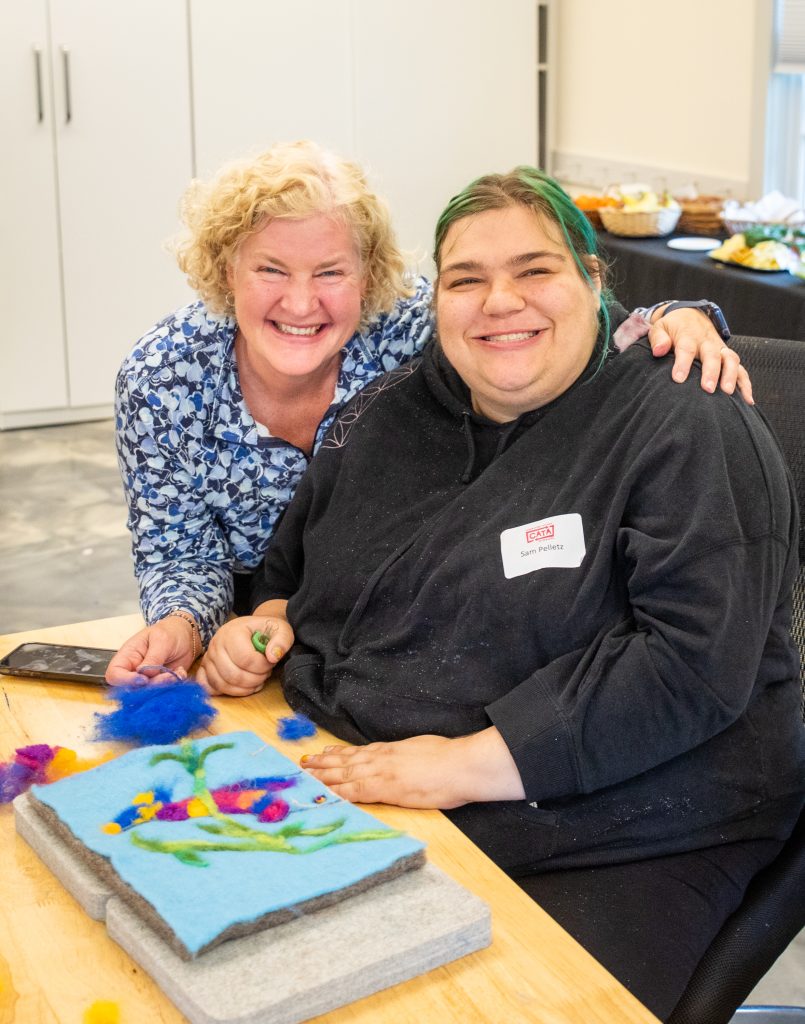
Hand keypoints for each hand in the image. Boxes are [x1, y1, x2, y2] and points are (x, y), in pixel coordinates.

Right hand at [106, 617, 195, 684]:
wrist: (185, 635)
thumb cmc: (168, 632)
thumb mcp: (161, 640)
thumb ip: (153, 657)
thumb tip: (143, 673)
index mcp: (127, 656)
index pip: (114, 675)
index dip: (126, 681)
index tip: (144, 679)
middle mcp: (134, 671)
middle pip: (132, 689)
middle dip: (152, 685)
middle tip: (169, 675)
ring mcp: (147, 680)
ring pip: (149, 693)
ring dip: (164, 686)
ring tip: (177, 672)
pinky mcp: (160, 685)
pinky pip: (163, 692)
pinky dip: (174, 685)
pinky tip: (180, 672)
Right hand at [196, 613, 293, 696]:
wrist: (252, 630)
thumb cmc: (266, 631)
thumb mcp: (281, 630)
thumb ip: (281, 640)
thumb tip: (272, 657)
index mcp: (233, 632)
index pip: (246, 659)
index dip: (262, 667)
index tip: (271, 663)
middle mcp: (216, 644)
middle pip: (233, 675)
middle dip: (254, 679)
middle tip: (265, 673)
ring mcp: (209, 658)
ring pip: (221, 684)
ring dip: (243, 688)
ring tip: (256, 679)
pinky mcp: (205, 668)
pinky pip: (209, 687)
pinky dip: (226, 691)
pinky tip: (242, 687)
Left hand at [300, 727, 524, 808]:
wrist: (461, 765)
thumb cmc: (449, 759)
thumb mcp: (422, 750)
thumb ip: (408, 756)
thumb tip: (406, 759)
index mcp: (390, 751)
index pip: (358, 752)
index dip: (339, 753)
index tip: (323, 753)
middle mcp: (380, 759)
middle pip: (344, 761)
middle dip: (322, 764)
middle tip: (302, 764)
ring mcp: (380, 772)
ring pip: (343, 774)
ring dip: (321, 776)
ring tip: (304, 776)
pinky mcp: (383, 788)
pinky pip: (353, 791)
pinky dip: (336, 792)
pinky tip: (323, 795)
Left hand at [648, 308, 752, 402]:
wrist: (691, 316)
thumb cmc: (672, 327)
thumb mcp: (660, 328)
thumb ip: (659, 339)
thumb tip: (658, 351)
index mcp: (688, 336)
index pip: (686, 349)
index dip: (683, 364)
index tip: (678, 379)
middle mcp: (707, 342)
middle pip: (712, 356)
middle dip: (711, 372)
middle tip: (707, 389)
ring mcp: (720, 349)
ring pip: (731, 360)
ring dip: (731, 377)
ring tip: (728, 394)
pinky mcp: (728, 357)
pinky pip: (741, 369)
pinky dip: (746, 384)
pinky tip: (748, 401)